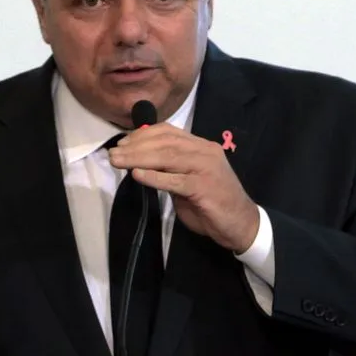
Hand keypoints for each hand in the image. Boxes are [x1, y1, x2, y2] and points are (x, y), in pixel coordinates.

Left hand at [108, 124, 259, 253]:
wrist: (242, 224)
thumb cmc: (211, 203)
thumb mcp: (186, 180)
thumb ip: (168, 169)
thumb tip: (138, 162)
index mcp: (201, 146)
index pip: (168, 132)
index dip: (143, 135)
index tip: (122, 143)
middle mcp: (205, 152)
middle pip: (165, 143)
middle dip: (135, 146)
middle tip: (113, 153)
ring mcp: (207, 168)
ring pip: (168, 157)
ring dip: (138, 158)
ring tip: (118, 161)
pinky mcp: (205, 188)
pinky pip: (175, 180)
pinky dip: (154, 177)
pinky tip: (137, 175)